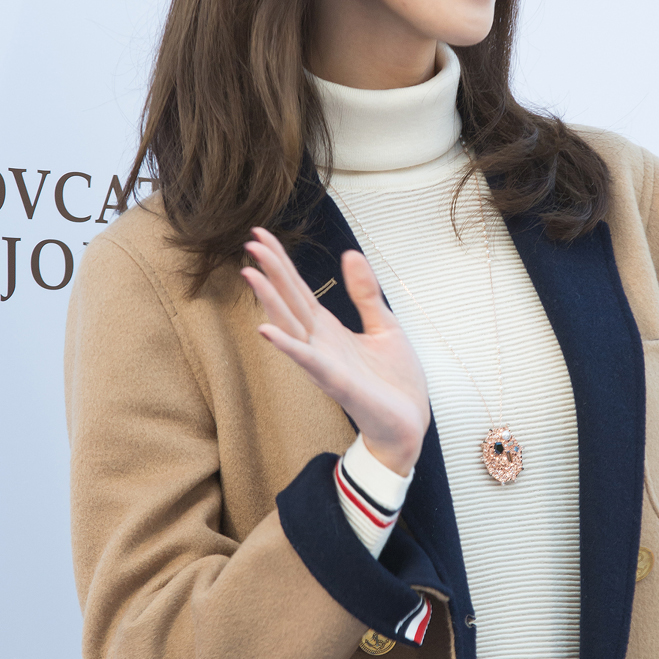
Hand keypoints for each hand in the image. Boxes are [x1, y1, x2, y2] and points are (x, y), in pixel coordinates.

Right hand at [242, 228, 429, 475]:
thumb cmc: (394, 382)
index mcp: (330, 330)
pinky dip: (287, 345)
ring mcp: (324, 362)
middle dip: (271, 272)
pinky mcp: (336, 382)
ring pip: (290, 325)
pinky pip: (308, 360)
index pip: (298, 290)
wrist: (408, 423)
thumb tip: (351, 255)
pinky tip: (267, 329)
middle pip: (289, 301)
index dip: (281, 262)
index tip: (261, 235)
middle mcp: (320, 343)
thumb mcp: (384, 326)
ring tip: (250, 273)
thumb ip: (365, 293)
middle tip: (250, 242)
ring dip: (269, 300)